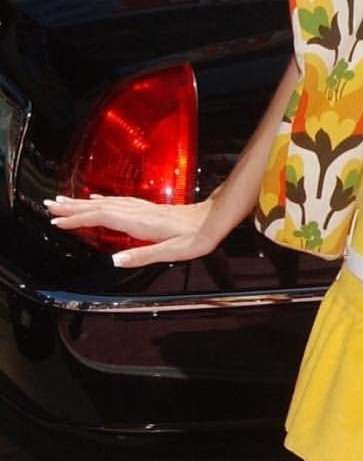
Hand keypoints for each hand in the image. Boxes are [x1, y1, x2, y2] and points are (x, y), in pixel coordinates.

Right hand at [45, 195, 216, 267]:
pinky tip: (98, 199)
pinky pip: (119, 202)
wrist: (216, 218)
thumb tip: (115, 261)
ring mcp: (144, 208)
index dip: (79, 219)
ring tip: (64, 201)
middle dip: (73, 206)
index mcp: (141, 222)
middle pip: (100, 206)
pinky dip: (103, 200)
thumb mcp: (173, 251)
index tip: (57, 220)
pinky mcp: (150, 209)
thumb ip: (143, 256)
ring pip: (108, 202)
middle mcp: (140, 212)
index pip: (103, 217)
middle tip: (49, 205)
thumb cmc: (197, 237)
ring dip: (84, 202)